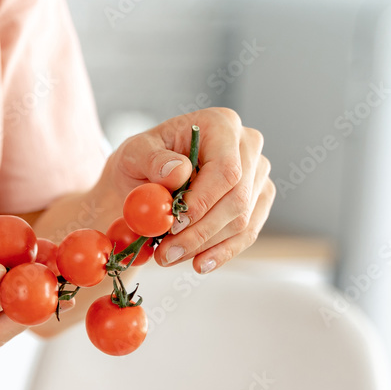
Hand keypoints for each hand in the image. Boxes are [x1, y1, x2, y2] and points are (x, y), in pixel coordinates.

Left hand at [94, 107, 275, 273]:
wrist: (146, 174)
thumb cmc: (141, 160)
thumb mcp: (133, 153)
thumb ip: (152, 159)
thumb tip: (179, 172)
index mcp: (221, 125)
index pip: (226, 170)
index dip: (202, 202)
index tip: (173, 225)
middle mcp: (248, 146)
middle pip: (237, 199)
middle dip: (199, 232)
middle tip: (165, 253)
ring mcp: (257, 175)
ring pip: (242, 221)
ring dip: (204, 246)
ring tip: (168, 257)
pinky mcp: (257, 201)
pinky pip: (247, 233)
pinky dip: (221, 252)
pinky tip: (199, 264)